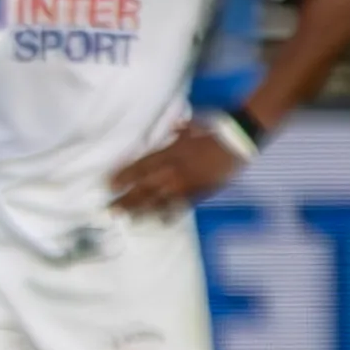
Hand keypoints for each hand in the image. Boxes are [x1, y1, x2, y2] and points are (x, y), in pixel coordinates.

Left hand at [107, 118, 245, 214]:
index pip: (140, 167)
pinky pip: (182, 206)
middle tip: (110, 210)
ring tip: (128, 220)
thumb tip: (170, 126)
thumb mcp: (190, 126)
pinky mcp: (201, 192)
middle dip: (126, 200)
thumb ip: (176, 130)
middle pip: (145, 188)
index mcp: (168, 153)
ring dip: (142, 211)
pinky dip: (170, 214)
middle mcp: (174, 170)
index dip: (123, 177)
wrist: (240, 139)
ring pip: (160, 201)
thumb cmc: (214, 128)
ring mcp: (187, 184)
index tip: (108, 185)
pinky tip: (161, 223)